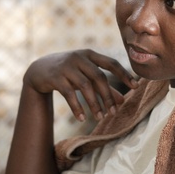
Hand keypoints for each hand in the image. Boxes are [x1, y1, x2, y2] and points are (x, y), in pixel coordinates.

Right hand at [23, 49, 138, 121]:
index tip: (136, 87)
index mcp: (90, 55)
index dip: (124, 74)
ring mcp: (67, 66)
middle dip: (108, 96)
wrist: (39, 70)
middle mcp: (80, 58)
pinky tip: (82, 118)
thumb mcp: (86, 75)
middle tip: (113, 113)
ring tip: (100, 118)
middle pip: (99, 77)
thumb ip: (104, 86)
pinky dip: (77, 107)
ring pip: (85, 86)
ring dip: (94, 104)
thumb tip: (123, 101)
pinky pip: (69, 94)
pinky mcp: (55, 77)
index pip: (111, 63)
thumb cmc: (69, 72)